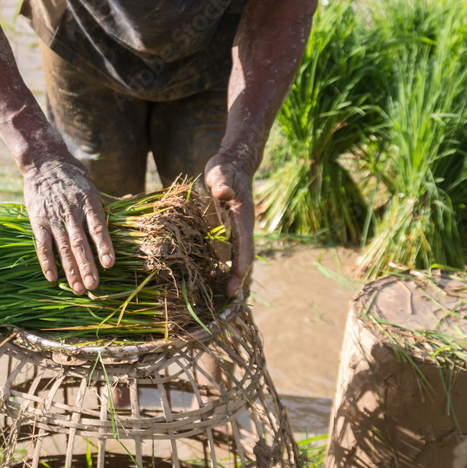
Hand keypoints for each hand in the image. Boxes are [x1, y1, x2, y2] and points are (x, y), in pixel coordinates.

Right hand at [23, 157, 114, 293]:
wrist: (44, 162)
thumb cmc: (73, 177)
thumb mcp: (93, 187)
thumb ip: (110, 201)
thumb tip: (132, 202)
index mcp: (88, 203)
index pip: (97, 228)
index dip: (104, 246)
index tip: (109, 264)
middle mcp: (71, 212)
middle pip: (80, 243)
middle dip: (87, 266)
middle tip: (93, 286)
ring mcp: (54, 218)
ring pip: (63, 247)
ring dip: (70, 269)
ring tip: (78, 288)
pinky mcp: (38, 221)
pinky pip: (43, 245)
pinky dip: (47, 262)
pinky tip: (53, 278)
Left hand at [204, 153, 255, 298]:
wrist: (234, 166)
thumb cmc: (225, 170)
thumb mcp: (221, 173)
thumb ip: (222, 184)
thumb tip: (224, 192)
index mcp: (243, 215)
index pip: (244, 242)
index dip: (241, 260)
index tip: (237, 277)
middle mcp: (244, 227)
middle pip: (245, 256)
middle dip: (241, 277)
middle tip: (232, 297)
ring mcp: (239, 231)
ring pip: (241, 259)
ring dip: (238, 278)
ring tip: (230, 301)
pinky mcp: (232, 232)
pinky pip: (234, 254)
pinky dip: (231, 270)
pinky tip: (222, 284)